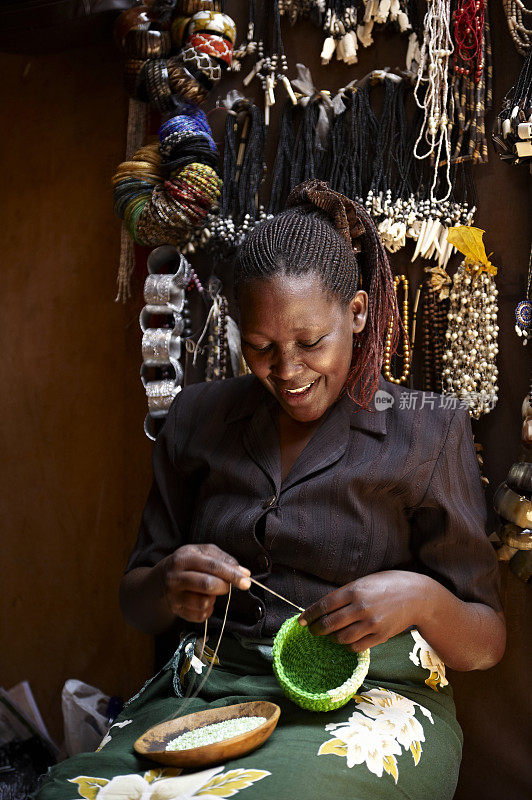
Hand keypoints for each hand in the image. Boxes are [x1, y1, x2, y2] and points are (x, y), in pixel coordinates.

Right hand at [160, 544, 250, 623]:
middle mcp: (176, 577)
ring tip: (210, 592)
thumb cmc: (188, 563)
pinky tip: (203, 600)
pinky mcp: (177, 610)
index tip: (247, 581)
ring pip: (204, 603)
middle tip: (228, 586)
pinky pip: (201, 615)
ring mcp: (174, 596)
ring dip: (214, 599)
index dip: (231, 574)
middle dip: (224, 586)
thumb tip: (244, 572)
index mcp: (184, 558)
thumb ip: (224, 559)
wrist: (160, 580)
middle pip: (207, 585)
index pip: (212, 566)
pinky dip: (208, 609)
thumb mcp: (203, 552)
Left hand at [298, 571, 428, 651]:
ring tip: (332, 635)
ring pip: (341, 638)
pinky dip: (347, 645)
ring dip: (333, 638)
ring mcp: (371, 623)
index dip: (309, 615)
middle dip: (317, 629)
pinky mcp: (380, 636)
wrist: (417, 596)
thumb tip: (324, 608)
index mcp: (354, 590)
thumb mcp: (365, 582)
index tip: (301, 621)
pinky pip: (356, 647)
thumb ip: (346, 594)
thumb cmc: (388, 584)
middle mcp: (361, 607)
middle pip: (329, 624)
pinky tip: (347, 640)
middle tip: (313, 630)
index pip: (324, 605)